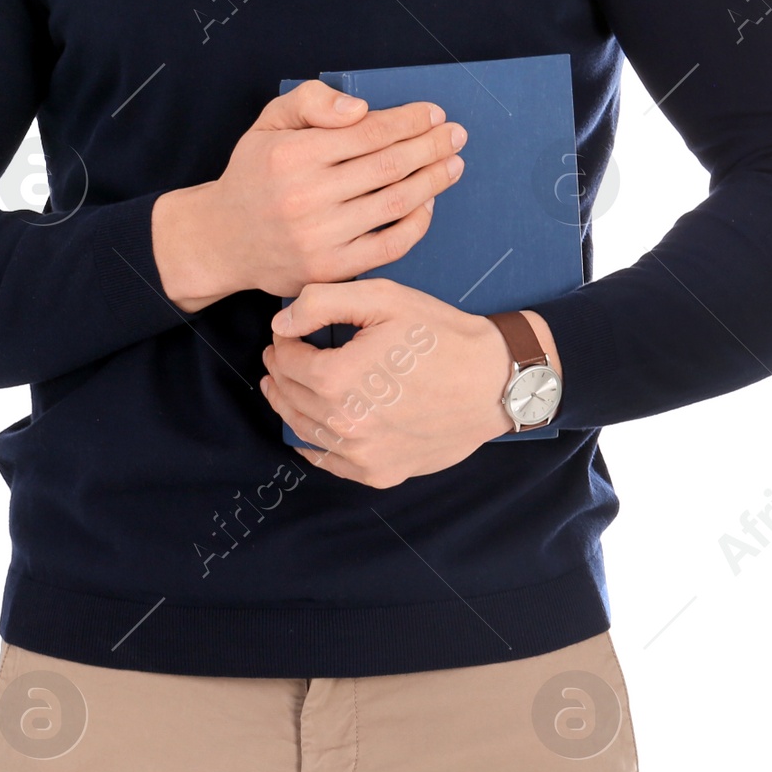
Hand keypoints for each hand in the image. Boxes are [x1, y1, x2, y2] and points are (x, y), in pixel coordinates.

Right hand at [150, 79, 468, 310]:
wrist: (224, 239)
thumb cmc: (255, 173)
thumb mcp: (269, 121)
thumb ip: (312, 102)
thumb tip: (360, 110)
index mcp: (292, 155)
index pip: (368, 132)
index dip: (408, 121)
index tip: (433, 113)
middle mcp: (306, 197)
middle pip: (389, 165)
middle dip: (431, 146)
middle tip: (456, 134)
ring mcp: (321, 237)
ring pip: (395, 202)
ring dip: (434, 180)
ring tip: (453, 163)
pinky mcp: (332, 269)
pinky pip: (390, 245)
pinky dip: (418, 222)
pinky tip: (429, 202)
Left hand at [261, 280, 556, 487]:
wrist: (494, 381)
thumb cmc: (440, 335)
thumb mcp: (383, 298)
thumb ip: (322, 303)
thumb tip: (280, 323)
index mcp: (340, 379)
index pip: (287, 361)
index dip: (281, 343)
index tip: (283, 334)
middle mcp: (346, 424)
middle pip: (291, 397)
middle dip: (280, 372)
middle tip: (278, 356)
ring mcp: (363, 455)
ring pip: (304, 431)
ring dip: (289, 406)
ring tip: (283, 387)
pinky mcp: (381, 473)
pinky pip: (330, 463)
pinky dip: (312, 445)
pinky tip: (308, 431)